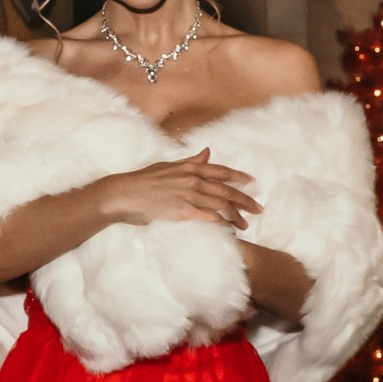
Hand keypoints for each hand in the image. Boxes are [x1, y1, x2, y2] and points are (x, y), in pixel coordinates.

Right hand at [96, 151, 256, 231]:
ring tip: (246, 225)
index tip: (252, 182)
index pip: (221, 171)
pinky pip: (208, 216)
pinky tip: (229, 229)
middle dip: (245, 200)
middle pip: (226, 190)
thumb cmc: (142, 180)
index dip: (238, 177)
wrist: (123, 194)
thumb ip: (189, 161)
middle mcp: (192, 179)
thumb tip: (207, 152)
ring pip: (220, 204)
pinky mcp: (182, 210)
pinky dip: (221, 222)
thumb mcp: (168, 166)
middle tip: (258, 209)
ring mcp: (188, 195)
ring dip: (236, 215)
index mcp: (190, 167)